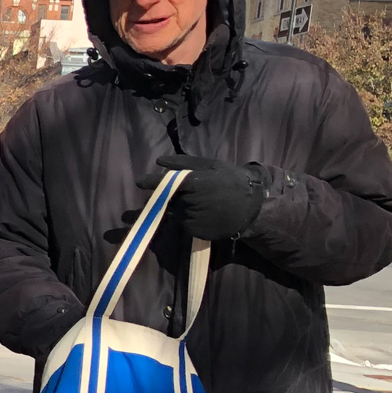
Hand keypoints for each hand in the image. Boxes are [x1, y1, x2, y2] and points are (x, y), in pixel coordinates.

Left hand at [140, 154, 265, 240]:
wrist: (252, 209)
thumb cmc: (231, 182)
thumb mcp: (211, 167)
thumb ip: (184, 164)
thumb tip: (159, 161)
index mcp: (194, 184)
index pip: (167, 183)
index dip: (152, 182)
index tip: (140, 182)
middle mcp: (190, 203)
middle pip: (169, 199)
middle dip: (169, 196)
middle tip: (187, 193)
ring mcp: (191, 219)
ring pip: (175, 212)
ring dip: (179, 207)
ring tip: (202, 203)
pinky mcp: (193, 232)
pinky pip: (182, 223)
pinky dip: (187, 218)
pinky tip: (203, 214)